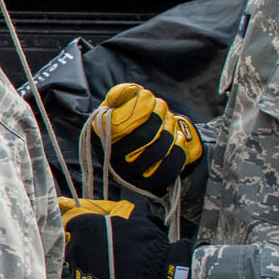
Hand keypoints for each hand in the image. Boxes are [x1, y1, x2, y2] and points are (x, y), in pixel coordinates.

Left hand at [59, 197, 196, 278]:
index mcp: (85, 226)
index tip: (92, 239)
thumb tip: (103, 210)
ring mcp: (78, 269)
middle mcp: (76, 246)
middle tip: (102, 259)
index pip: (71, 226)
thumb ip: (111, 214)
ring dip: (86, 273)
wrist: (159, 276)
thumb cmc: (148, 245)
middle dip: (83, 253)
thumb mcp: (132, 218)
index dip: (83, 233)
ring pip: (74, 271)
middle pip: (71, 249)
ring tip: (106, 276)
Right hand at [88, 84, 202, 196]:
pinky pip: (171, 166)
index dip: (140, 106)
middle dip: (158, 116)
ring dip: (169, 129)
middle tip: (162, 106)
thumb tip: (127, 93)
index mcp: (100, 139)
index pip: (121, 124)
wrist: (145, 148)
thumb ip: (122, 94)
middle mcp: (113, 161)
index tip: (149, 96)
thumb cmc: (131, 122)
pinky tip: (177, 137)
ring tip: (168, 120)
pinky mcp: (151, 184)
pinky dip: (178, 147)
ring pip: (159, 150)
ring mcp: (133, 176)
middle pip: (143, 137)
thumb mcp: (120, 105)